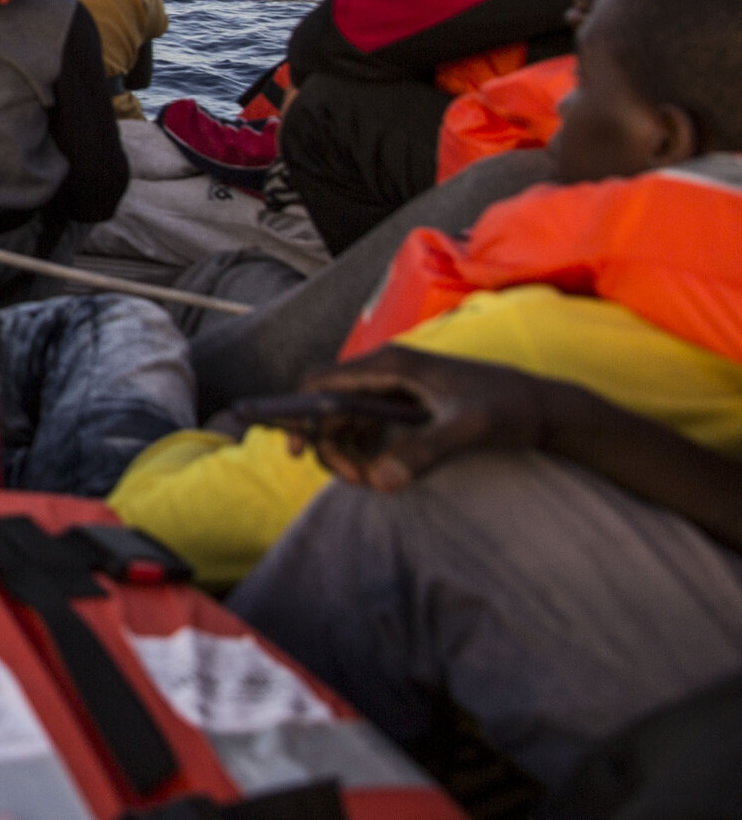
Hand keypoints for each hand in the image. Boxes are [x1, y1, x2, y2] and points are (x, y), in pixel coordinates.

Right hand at [287, 346, 553, 491]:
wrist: (545, 407)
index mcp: (391, 364)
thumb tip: (379, 481)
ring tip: (370, 480)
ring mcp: (395, 387)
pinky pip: (367, 426)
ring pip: (346, 418)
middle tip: (355, 480)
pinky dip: (364, 449)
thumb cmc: (510, 409)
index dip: (300, 412)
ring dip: (347, 451)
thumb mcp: (469, 429)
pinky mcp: (407, 403)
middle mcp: (386, 370)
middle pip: (329, 405)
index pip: (321, 380)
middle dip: (331, 444)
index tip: (299, 450)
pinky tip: (382, 471)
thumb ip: (425, 452)